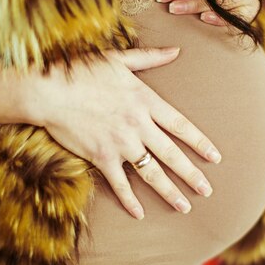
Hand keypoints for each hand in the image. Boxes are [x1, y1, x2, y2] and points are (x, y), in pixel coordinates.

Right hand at [32, 47, 221, 219]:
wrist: (49, 89)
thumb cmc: (82, 71)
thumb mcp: (119, 59)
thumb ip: (150, 57)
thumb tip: (176, 51)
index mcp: (145, 101)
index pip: (181, 126)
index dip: (200, 143)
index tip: (215, 157)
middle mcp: (138, 125)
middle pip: (172, 154)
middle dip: (192, 174)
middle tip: (207, 190)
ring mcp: (121, 143)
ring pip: (151, 172)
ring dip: (169, 191)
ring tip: (184, 207)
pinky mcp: (101, 157)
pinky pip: (119, 183)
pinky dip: (130, 200)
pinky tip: (139, 213)